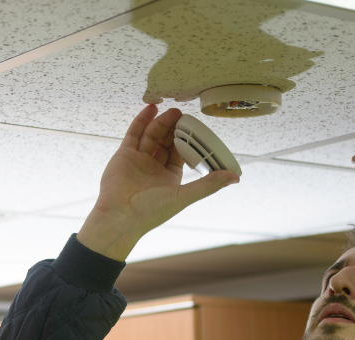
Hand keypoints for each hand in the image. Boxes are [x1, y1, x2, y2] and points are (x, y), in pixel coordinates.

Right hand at [77, 104, 239, 260]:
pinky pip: (134, 134)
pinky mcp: (124, 155)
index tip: (196, 128)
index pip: (180, 153)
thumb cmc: (150, 212)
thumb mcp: (184, 196)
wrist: (119, 216)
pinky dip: (142, 120)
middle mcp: (153, 168)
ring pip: (151, 136)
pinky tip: (151, 109)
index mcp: (169, 178)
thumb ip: (208, 185)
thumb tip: (235, 177)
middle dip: (174, 128)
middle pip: (166, 142)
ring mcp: (138, 160)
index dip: (188, 140)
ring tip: (172, 111)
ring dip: (161, 122)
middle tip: (183, 116)